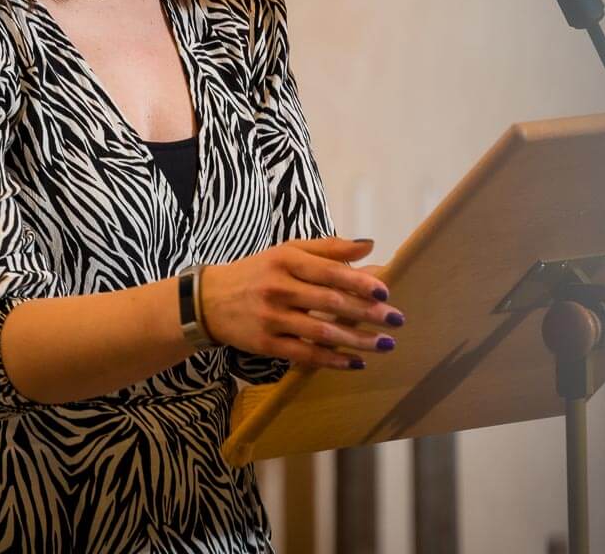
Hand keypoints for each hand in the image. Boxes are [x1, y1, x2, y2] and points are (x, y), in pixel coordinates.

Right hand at [198, 237, 404, 369]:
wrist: (208, 301)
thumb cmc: (257, 272)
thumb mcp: (287, 251)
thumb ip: (327, 248)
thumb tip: (369, 244)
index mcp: (286, 260)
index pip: (329, 271)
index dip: (358, 282)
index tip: (385, 291)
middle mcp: (278, 288)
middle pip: (329, 302)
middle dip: (366, 313)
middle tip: (396, 320)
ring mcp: (271, 318)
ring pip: (321, 331)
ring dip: (356, 339)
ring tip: (384, 344)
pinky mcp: (266, 344)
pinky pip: (305, 354)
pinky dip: (332, 360)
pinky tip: (356, 361)